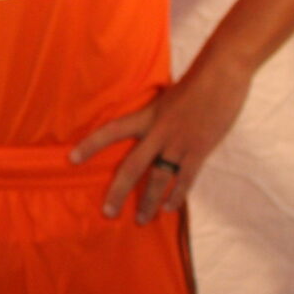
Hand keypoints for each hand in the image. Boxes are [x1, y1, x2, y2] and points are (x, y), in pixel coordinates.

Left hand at [74, 53, 252, 223]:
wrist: (222, 74)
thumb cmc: (196, 80)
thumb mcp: (166, 95)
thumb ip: (156, 113)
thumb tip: (148, 124)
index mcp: (147, 115)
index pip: (111, 131)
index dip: (91, 145)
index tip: (71, 159)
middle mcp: (158, 132)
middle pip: (132, 167)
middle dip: (118, 192)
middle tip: (107, 212)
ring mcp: (179, 143)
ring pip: (158, 180)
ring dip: (149, 203)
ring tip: (141, 219)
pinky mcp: (199, 151)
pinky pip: (185, 180)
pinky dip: (177, 196)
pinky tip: (169, 208)